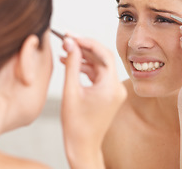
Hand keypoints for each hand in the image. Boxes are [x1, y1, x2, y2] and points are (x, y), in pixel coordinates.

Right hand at [60, 36, 126, 167]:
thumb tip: (70, 43)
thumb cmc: (75, 125)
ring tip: (65, 53)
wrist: (82, 146)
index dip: (87, 42)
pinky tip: (71, 65)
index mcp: (111, 87)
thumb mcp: (70, 91)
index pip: (103, 54)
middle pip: (102, 58)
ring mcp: (114, 91)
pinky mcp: (109, 94)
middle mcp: (116, 88)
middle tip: (67, 39)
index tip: (71, 36)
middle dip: (84, 48)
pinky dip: (85, 69)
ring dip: (83, 59)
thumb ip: (71, 65)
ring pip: (99, 66)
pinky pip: (98, 75)